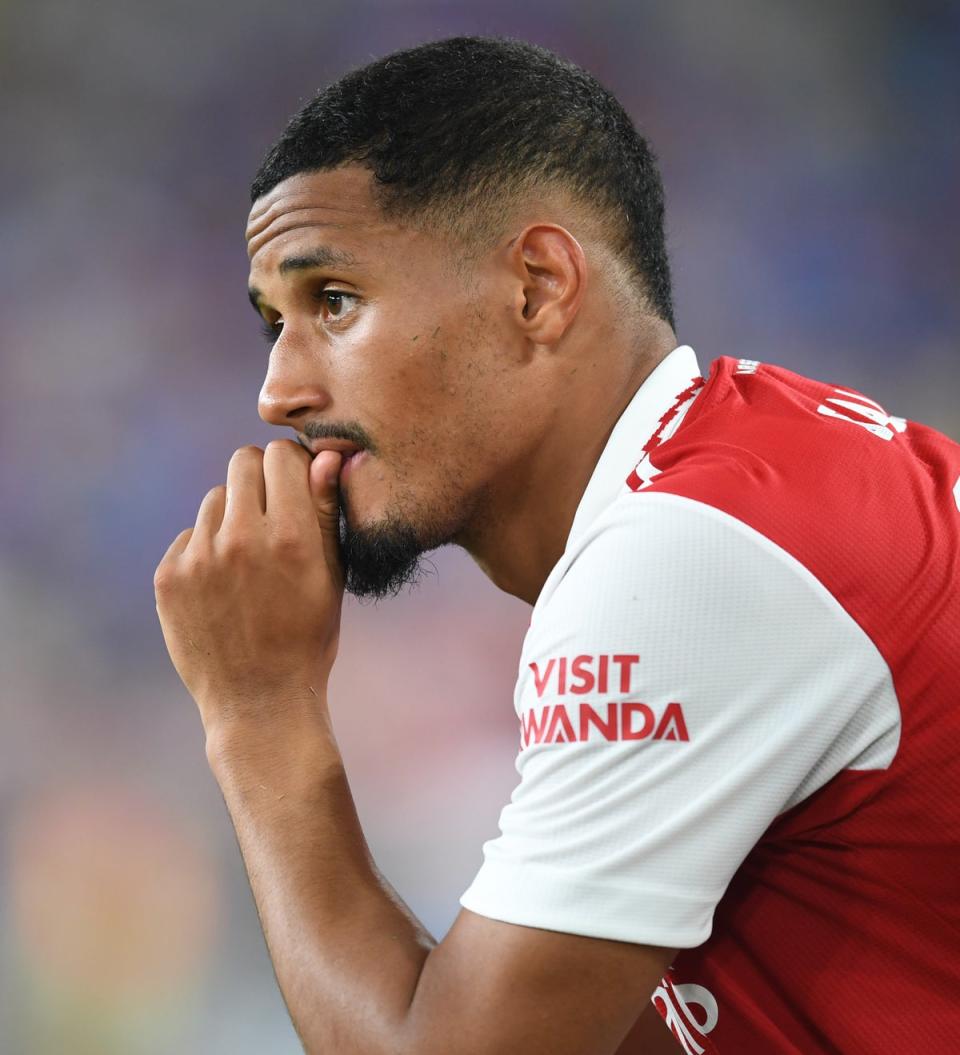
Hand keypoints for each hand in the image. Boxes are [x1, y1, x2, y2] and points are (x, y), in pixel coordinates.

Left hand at [154, 439, 343, 741]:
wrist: (259, 701)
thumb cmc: (308, 637)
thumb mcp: (332, 575)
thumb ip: (326, 511)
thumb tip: (327, 455)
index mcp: (290, 536)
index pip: (282, 455)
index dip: (294, 465)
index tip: (298, 485)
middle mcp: (241, 539)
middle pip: (243, 462)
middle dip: (261, 478)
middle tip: (272, 512)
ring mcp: (199, 558)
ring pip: (216, 498)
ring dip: (234, 516)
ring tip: (249, 560)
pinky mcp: (168, 577)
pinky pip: (190, 536)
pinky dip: (207, 550)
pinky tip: (224, 586)